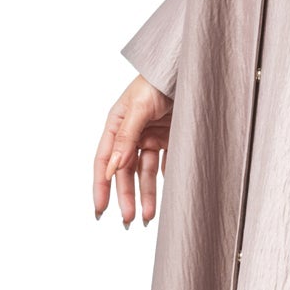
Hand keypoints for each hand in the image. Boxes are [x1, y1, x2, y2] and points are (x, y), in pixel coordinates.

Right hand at [95, 74, 172, 228]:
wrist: (189, 70)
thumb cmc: (157, 81)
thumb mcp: (138, 108)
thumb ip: (126, 137)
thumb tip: (113, 167)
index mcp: (116, 125)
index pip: (104, 161)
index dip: (101, 186)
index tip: (100, 209)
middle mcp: (131, 134)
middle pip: (125, 172)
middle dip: (127, 196)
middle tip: (130, 219)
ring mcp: (151, 137)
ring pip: (146, 172)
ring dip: (147, 193)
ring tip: (149, 215)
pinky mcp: (170, 138)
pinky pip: (166, 164)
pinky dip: (166, 179)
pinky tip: (168, 195)